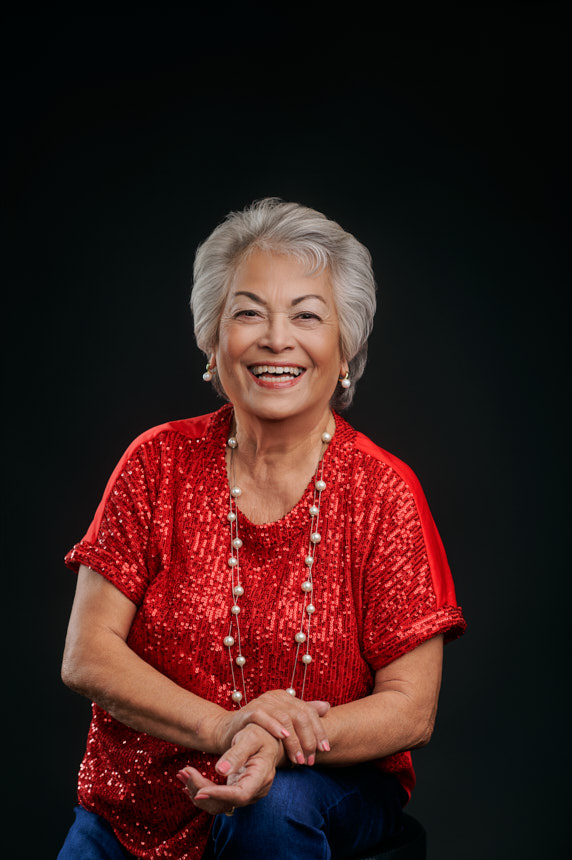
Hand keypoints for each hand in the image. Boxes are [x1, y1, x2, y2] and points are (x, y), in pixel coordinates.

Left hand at [177, 724, 281, 815]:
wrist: (266, 735)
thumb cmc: (259, 731)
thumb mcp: (249, 736)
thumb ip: (236, 753)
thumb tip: (220, 771)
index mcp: (262, 775)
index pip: (240, 794)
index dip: (219, 795)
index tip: (199, 792)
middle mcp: (257, 789)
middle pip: (226, 801)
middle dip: (202, 789)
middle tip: (183, 772)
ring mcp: (248, 793)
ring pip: (220, 804)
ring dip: (198, 792)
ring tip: (182, 774)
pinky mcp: (239, 792)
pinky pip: (220, 799)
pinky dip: (203, 791)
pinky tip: (188, 784)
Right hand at [214, 689, 330, 766]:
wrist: (228, 732)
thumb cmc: (259, 731)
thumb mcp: (283, 725)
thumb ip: (303, 715)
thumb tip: (326, 707)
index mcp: (286, 698)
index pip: (309, 711)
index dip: (319, 730)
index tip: (325, 749)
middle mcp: (275, 697)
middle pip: (299, 714)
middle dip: (308, 739)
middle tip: (310, 759)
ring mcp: (261, 703)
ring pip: (284, 716)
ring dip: (294, 740)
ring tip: (299, 759)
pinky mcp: (248, 711)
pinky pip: (262, 716)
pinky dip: (274, 726)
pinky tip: (283, 738)